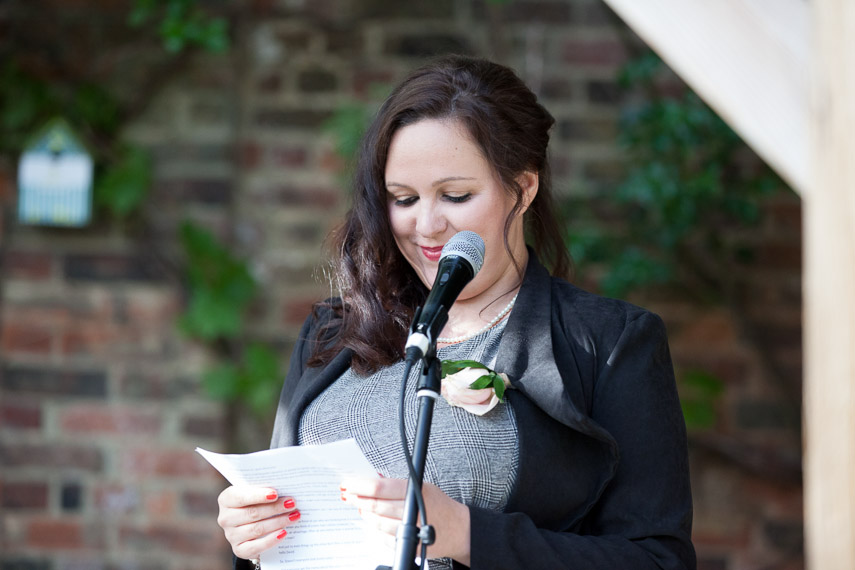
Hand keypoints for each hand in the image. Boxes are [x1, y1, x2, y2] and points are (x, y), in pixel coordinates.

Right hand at [216, 486, 300, 559]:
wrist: (250, 524)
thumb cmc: (255, 502)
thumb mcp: (255, 493)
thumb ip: (264, 490)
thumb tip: (285, 488)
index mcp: (226, 499)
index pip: (241, 497)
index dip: (258, 496)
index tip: (275, 494)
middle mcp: (225, 518)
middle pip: (252, 513)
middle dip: (274, 508)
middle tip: (292, 503)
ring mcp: (231, 535)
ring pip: (256, 529)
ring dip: (278, 522)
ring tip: (294, 516)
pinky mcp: (239, 549)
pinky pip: (255, 547)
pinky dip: (271, 540)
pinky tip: (284, 533)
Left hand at [340, 477, 470, 565]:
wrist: (459, 529)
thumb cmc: (439, 504)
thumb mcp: (421, 486)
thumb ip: (397, 485)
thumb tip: (371, 480)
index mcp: (414, 491)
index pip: (379, 487)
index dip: (359, 485)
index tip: (348, 483)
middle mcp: (412, 511)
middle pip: (375, 505)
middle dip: (358, 500)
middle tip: (348, 495)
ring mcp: (411, 530)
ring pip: (377, 523)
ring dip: (366, 514)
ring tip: (361, 508)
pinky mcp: (410, 546)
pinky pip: (384, 538)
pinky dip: (377, 529)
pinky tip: (374, 522)